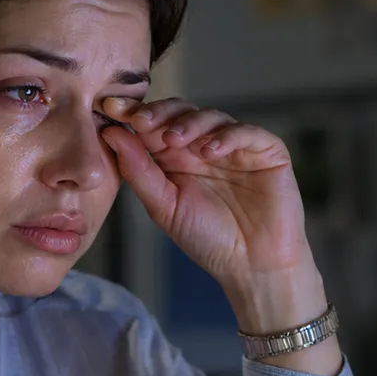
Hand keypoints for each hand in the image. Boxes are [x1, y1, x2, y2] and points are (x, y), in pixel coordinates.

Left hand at [100, 96, 310, 296]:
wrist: (253, 267)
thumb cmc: (209, 240)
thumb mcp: (164, 207)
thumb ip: (139, 172)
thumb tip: (111, 134)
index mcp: (176, 158)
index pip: (154, 126)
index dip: (134, 114)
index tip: (110, 109)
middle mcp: (204, 146)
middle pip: (180, 112)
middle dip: (159, 113)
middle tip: (140, 120)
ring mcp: (236, 147)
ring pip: (211, 116)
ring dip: (189, 124)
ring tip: (173, 139)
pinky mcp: (266, 151)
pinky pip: (246, 132)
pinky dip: (226, 137)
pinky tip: (210, 151)